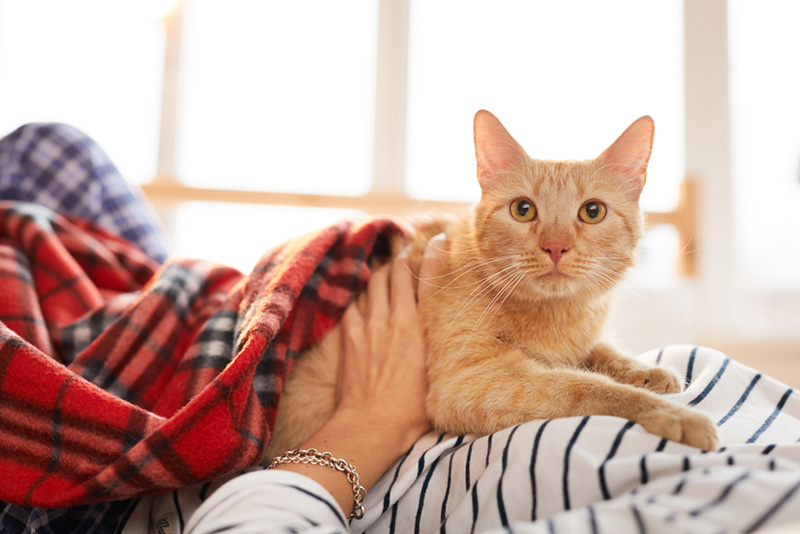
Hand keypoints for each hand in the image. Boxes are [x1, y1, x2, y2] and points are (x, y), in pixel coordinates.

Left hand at [336, 236, 443, 452]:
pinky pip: (353, 303)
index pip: (430, 279)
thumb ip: (443, 351)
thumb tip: (452, 342)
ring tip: (386, 269)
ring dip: (381, 272)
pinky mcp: (350, 335)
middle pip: (398, 272)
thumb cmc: (412, 411)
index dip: (435, 255)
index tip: (440, 240)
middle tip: (407, 254)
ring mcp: (370, 325)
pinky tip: (362, 297)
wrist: (372, 425)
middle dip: (402, 258)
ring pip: (374, 282)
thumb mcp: (440, 376)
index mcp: (423, 329)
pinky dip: (359, 295)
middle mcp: (397, 320)